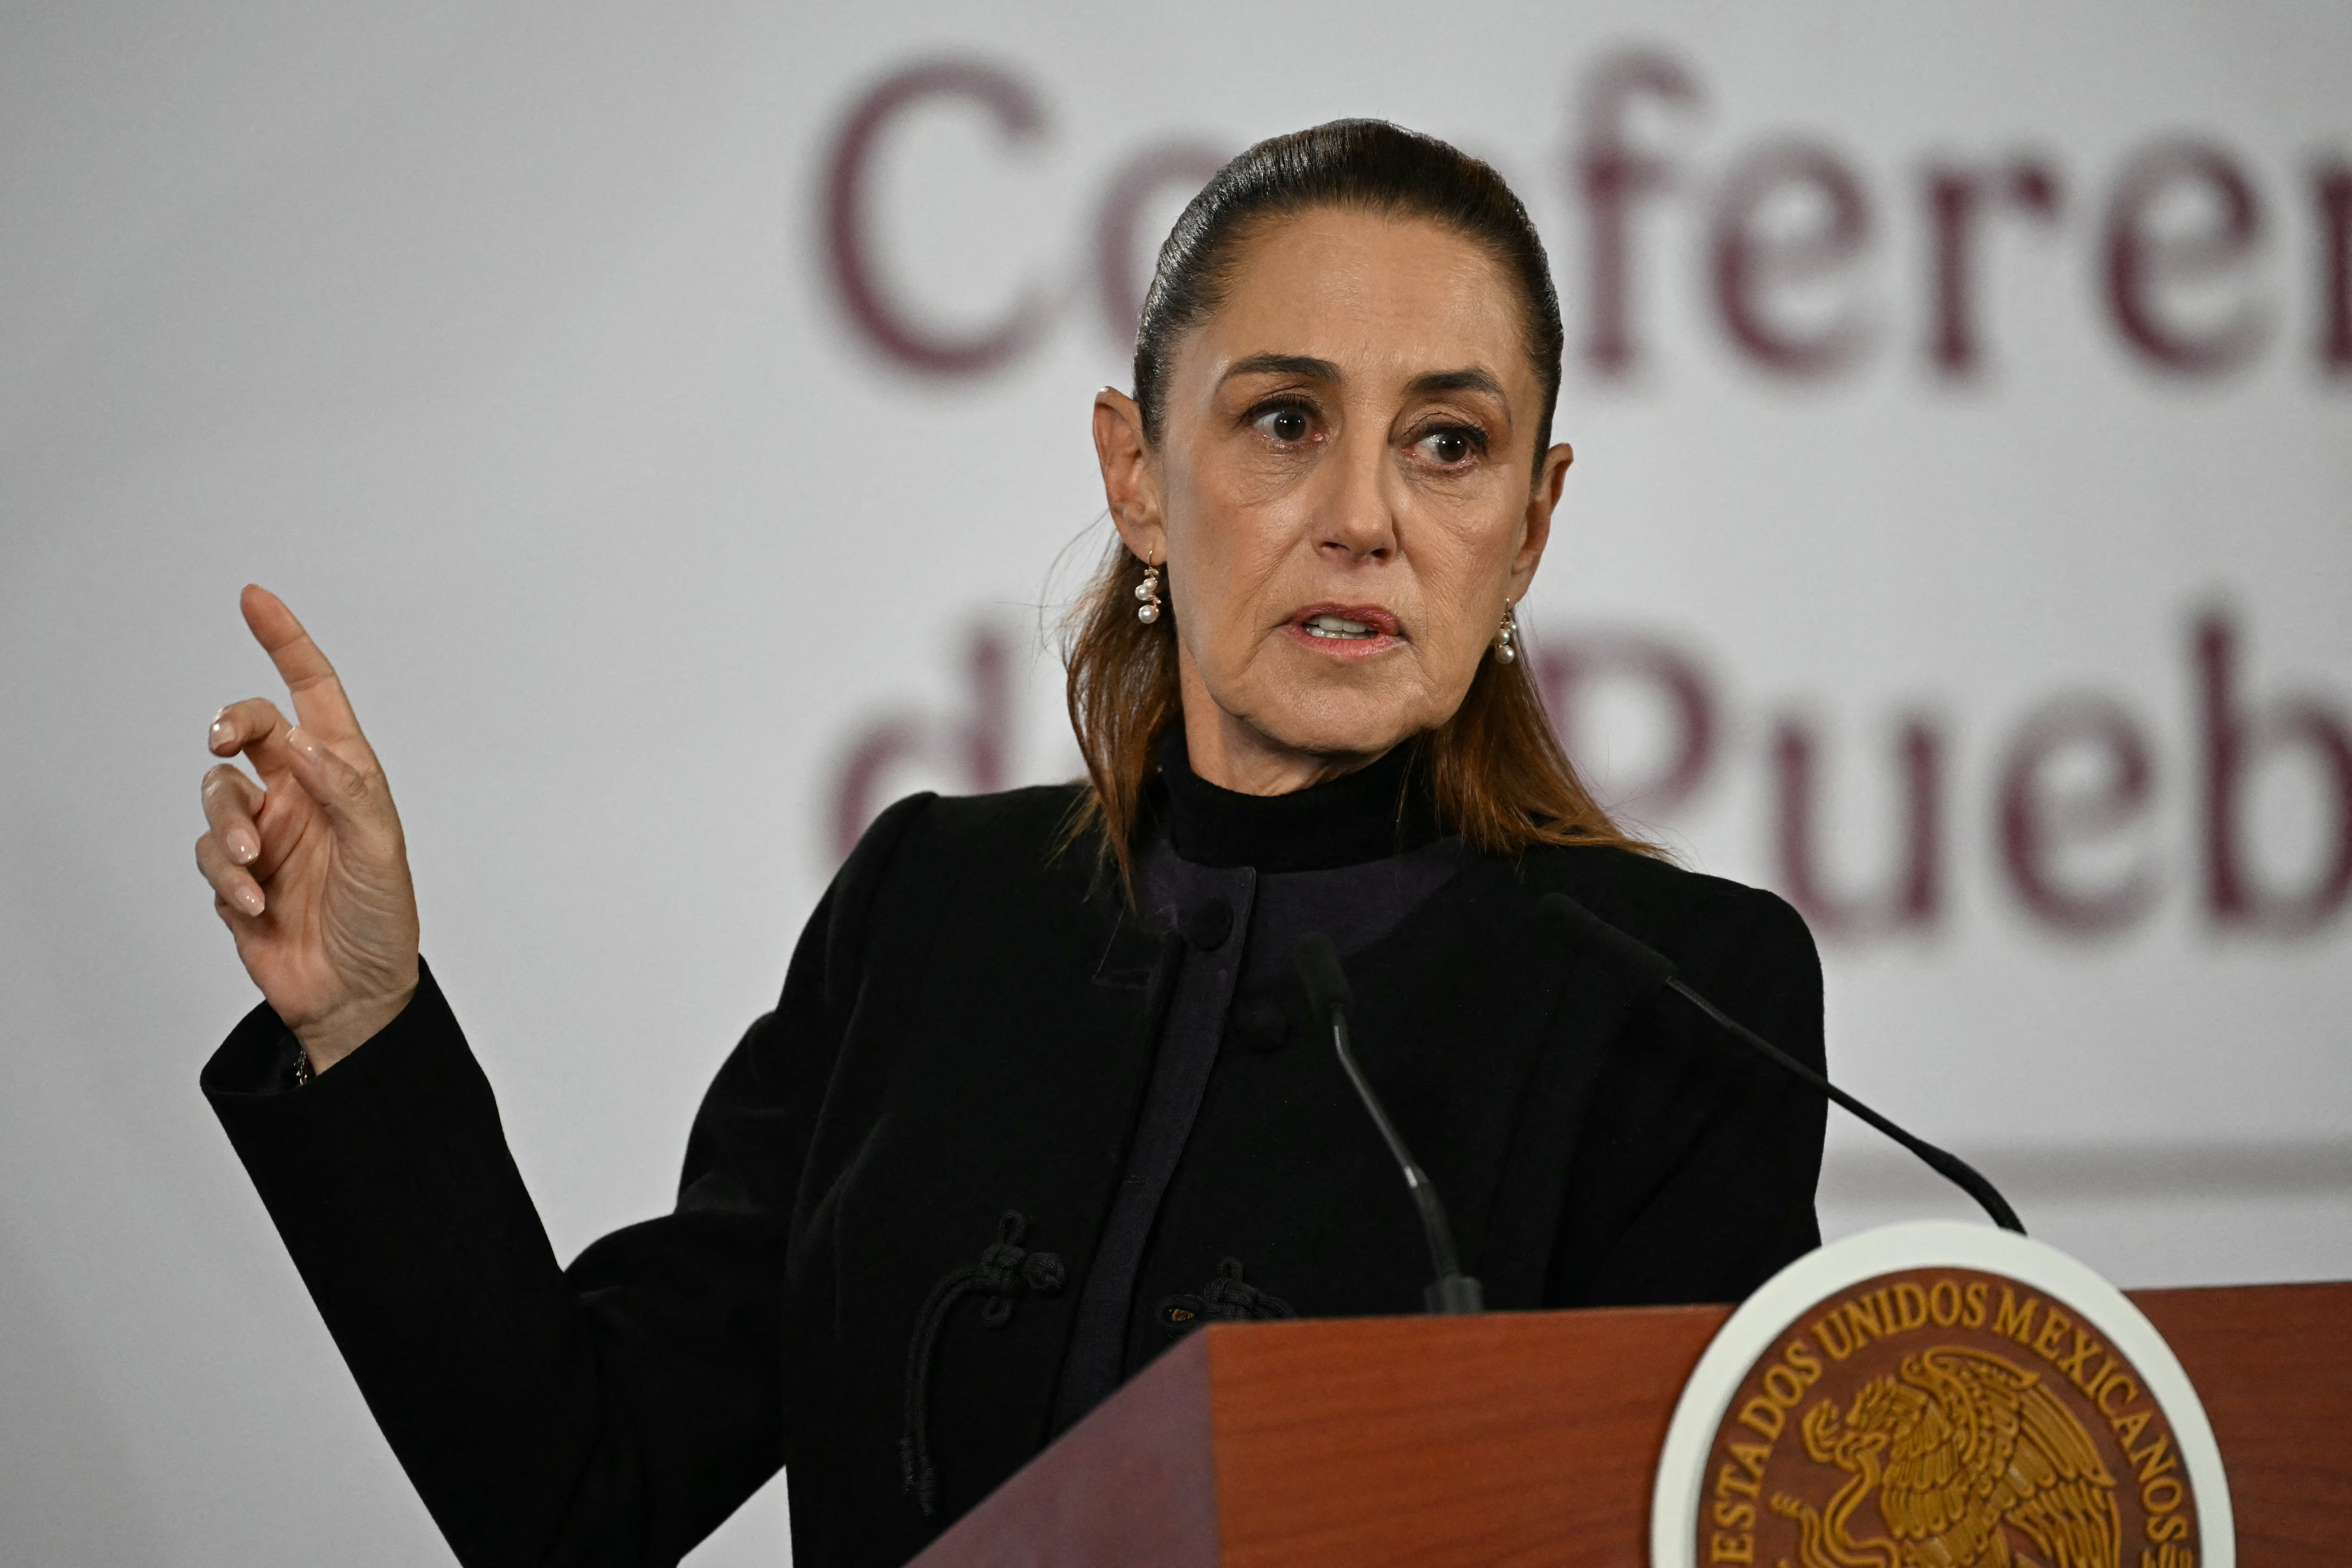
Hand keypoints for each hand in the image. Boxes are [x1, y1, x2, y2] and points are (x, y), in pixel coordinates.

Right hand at [196, 586, 419, 1071]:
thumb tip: (303, 742)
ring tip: (254, 866)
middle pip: (248, 729)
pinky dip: (223, 873)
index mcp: (344, 774)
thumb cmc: (383, 920)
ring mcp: (267, 831)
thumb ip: (345, 790)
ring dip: (227, 823)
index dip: (284, 643)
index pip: (311, 691)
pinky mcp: (236, 874)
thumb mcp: (380, 850)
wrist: (356, 994)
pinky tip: (253, 902)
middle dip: (229, 727)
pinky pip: (209, 853)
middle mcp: (302, 792)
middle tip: (224, 743)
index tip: (254, 598)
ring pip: (217, 791)